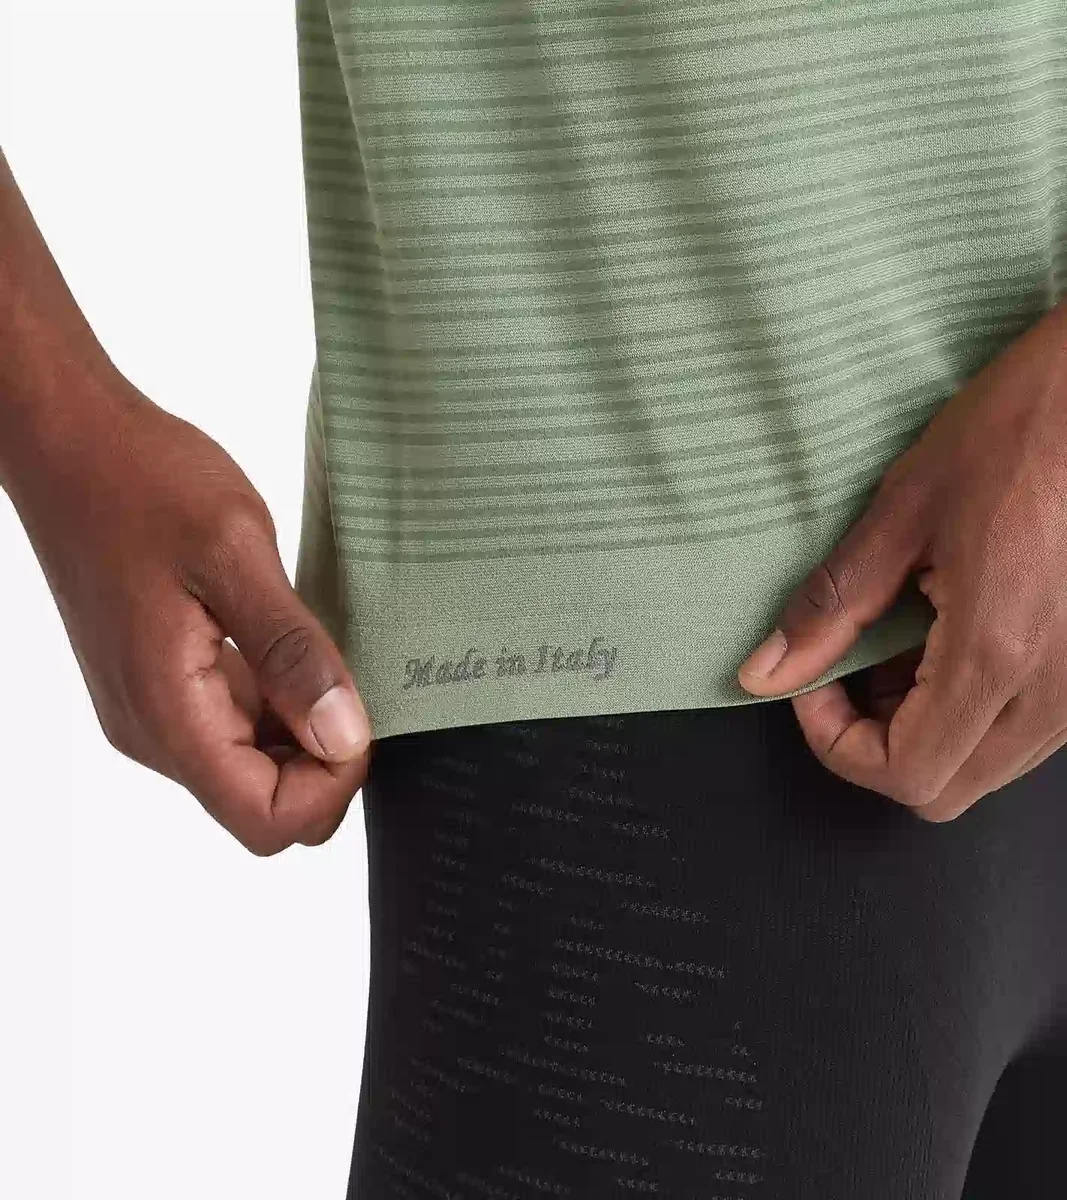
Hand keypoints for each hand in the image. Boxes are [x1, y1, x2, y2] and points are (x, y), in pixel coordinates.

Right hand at [10, 380, 371, 854]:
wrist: (72, 443)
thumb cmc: (141, 481)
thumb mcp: (233, 554)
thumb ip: (290, 653)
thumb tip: (342, 736)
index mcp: (168, 712)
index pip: (265, 819)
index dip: (330, 785)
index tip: (360, 717)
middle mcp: (154, 730)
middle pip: (260, 804)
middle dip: (324, 763)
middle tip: (352, 682)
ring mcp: (154, 710)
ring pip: (250, 770)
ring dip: (303, 732)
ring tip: (323, 654)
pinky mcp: (161, 685)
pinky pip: (233, 728)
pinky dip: (278, 706)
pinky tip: (295, 648)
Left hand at [736, 299, 1066, 821]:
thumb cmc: (1021, 431)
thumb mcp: (905, 511)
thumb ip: (832, 604)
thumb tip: (766, 671)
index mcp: (998, 653)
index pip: (905, 773)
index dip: (836, 744)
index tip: (811, 685)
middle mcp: (1055, 691)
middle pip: (943, 790)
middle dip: (873, 745)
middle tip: (843, 673)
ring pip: (984, 768)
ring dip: (921, 729)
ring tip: (894, 645)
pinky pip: (1020, 732)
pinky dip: (967, 708)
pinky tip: (946, 638)